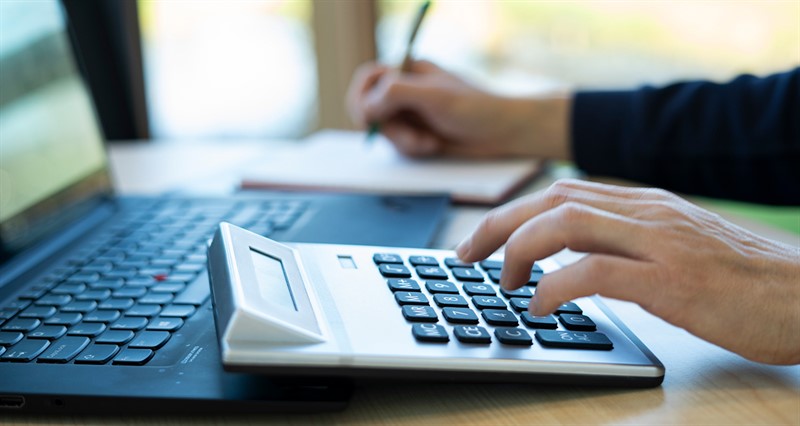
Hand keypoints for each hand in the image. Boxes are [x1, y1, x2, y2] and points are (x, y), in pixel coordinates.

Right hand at [346, 60, 570, 159]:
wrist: (506, 133)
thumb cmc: (478, 108)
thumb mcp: (436, 96)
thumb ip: (397, 93)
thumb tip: (367, 106)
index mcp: (408, 71)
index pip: (366, 80)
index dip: (363, 99)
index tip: (371, 117)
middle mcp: (406, 91)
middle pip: (370, 110)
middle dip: (388, 128)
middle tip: (411, 138)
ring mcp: (411, 114)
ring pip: (384, 132)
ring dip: (404, 143)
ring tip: (429, 144)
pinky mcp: (418, 135)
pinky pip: (399, 148)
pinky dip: (413, 151)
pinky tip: (434, 147)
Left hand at [456, 179, 799, 364]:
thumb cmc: (743, 279)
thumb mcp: (678, 246)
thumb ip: (629, 242)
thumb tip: (574, 258)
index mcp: (645, 204)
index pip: (562, 193)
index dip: (513, 212)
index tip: (483, 239)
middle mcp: (647, 213)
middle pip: (551, 201)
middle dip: (498, 225)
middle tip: (467, 255)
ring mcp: (659, 242)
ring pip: (566, 224)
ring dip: (519, 250)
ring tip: (503, 282)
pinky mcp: (672, 280)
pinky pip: (595, 272)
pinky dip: (556, 286)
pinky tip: (541, 306)